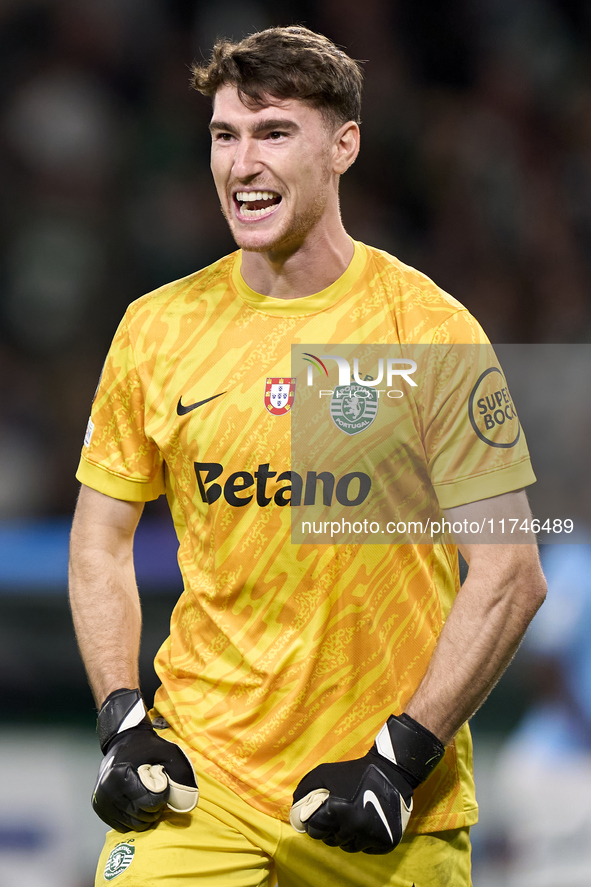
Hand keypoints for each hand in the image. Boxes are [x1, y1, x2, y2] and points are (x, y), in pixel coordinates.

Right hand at [92, 688, 197, 831]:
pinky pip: (122, 826)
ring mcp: (100, 801)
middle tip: (156, 792)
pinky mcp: (99, 808)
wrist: (124, 740)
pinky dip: (133, 818)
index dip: (162, 796)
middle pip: (140, 816)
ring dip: (145, 815)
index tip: (161, 783)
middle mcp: (106, 790)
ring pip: (132, 824)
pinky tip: (136, 802)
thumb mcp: (170, 753)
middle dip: (154, 808)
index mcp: (119, 776)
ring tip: (147, 797)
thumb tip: (187, 804)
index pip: (150, 803)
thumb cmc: (148, 747)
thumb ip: (181, 776)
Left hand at [290, 713, 443, 853]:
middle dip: (330, 830)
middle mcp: (356, 826)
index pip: (316, 831)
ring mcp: (373, 836)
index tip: (320, 816)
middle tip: (337, 815)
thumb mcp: (325, 773)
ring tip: (350, 818)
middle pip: (332, 841)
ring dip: (347, 836)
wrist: (391, 772)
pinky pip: (366, 849)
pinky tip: (365, 823)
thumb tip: (296, 812)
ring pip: (349, 847)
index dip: (315, 824)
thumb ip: (305, 790)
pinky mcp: (387, 841)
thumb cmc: (355, 772)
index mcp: (339, 810)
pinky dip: (363, 840)